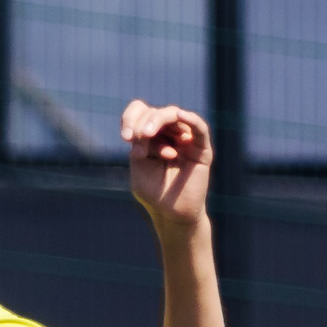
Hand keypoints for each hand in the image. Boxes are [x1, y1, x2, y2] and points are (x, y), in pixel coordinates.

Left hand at [122, 102, 212, 231]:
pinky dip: (191, 119)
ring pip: (173, 115)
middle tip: (138, 140)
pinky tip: (181, 115)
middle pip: (154, 112)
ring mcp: (185, 138)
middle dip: (143, 124)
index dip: (131, 118)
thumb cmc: (154, 192)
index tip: (126, 137)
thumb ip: (139, 145)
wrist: (173, 213)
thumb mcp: (139, 166)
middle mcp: (167, 133)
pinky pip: (199, 127)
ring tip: (148, 135)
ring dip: (159, 122)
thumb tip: (144, 130)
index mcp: (149, 136)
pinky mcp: (201, 147)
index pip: (140, 112)